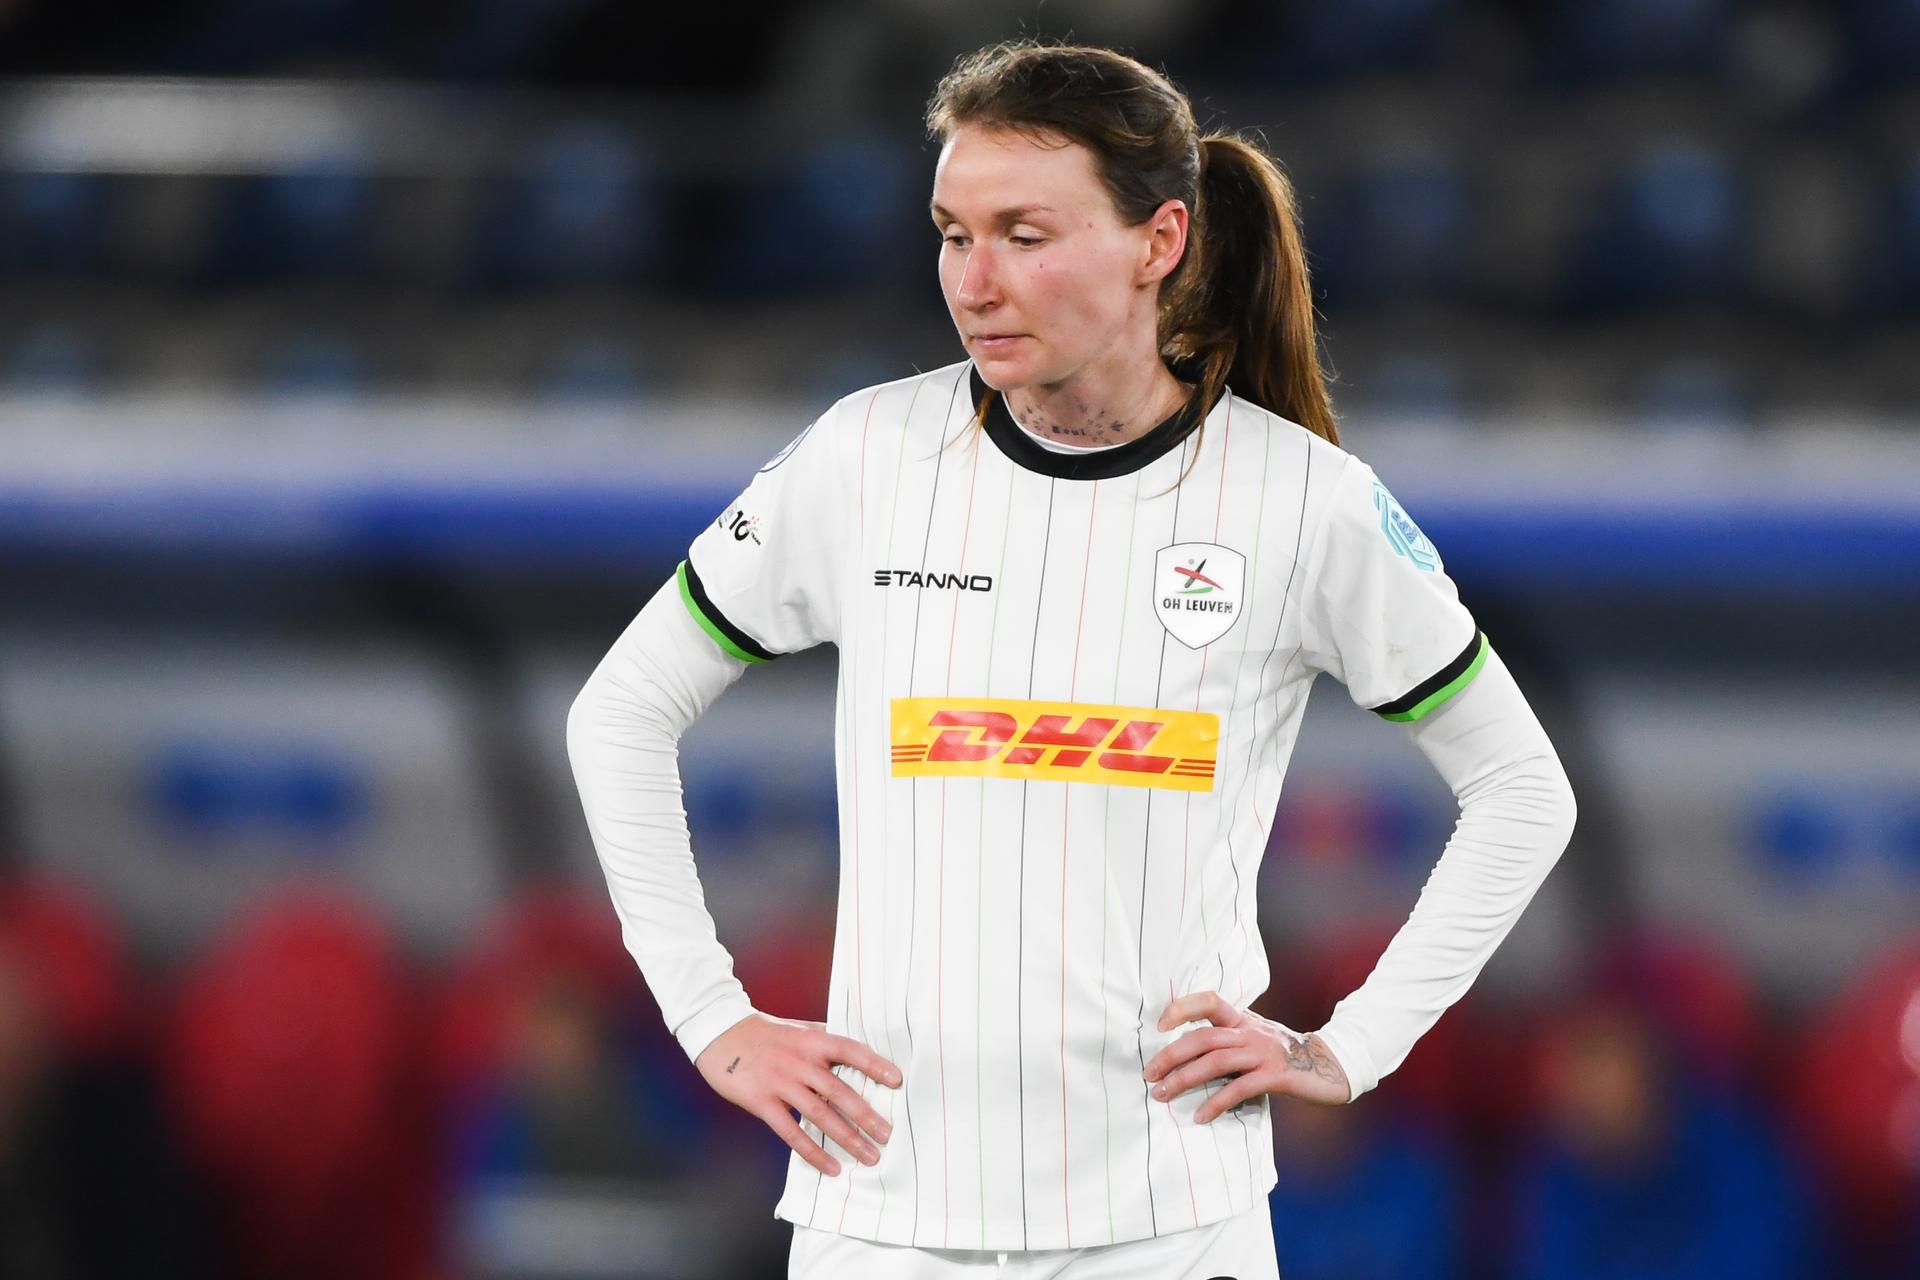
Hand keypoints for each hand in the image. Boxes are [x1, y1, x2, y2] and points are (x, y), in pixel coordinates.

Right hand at [694, 1011, 902, 1176]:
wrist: (720, 1034)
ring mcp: (780, 1083)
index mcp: (812, 1040)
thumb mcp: (798, 1029)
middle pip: (839, 1091)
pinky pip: (791, 1133)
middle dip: (866, 1115)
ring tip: (869, 1156)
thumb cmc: (765, 1033)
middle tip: (887, 1135)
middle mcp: (799, 1062)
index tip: (897, 1081)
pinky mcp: (762, 1102)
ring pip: (820, 1115)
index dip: (874, 1064)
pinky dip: (812, 1152)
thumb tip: (859, 1048)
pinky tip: (831, 1167)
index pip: (850, 1050)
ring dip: (847, 1138)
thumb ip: (825, 1039)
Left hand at [1141, 991, 1349, 1118]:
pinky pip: (1240, 1089)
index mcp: (1242, 1019)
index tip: (1159, 1025)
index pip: (1209, 1000)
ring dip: (1185, 1079)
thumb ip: (1227, 1038)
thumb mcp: (1254, 1036)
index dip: (1183, 1008)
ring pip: (1216, 1061)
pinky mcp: (1275, 1076)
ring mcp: (1263, 1053)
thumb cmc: (1282, 1053)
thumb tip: (1187, 1052)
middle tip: (1149, 1074)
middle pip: (1203, 1037)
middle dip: (1171, 1055)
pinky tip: (1200, 1116)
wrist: (1329, 1064)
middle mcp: (1250, 1032)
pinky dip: (1216, 1103)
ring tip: (1162, 1095)